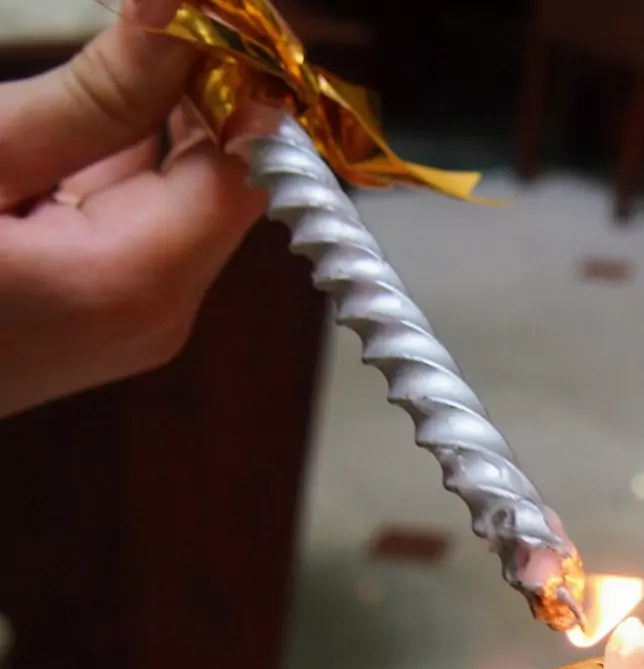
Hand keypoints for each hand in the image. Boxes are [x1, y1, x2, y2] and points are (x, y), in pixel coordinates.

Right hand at [0, 0, 266, 416]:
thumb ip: (96, 91)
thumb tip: (179, 13)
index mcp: (140, 280)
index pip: (249, 162)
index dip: (240, 78)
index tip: (210, 7)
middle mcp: (154, 313)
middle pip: (213, 176)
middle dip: (184, 86)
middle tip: (141, 15)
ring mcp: (123, 322)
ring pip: (165, 193)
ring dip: (137, 119)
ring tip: (107, 52)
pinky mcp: (88, 315)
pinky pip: (120, 220)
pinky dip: (100, 161)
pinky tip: (54, 124)